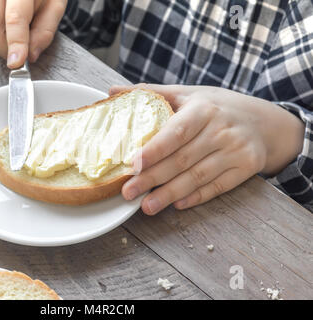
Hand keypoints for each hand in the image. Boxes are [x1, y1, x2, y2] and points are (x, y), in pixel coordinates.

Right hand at [0, 0, 66, 67]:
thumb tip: (31, 55)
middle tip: (19, 55)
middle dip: (5, 49)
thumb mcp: (55, 6)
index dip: (15, 43)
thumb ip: (45, 31)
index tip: (16, 62)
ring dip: (1, 39)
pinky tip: (6, 19)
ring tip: (17, 28)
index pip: (15, 18)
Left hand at [111, 84, 304, 214]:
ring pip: (198, 177)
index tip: (132, 165)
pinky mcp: (246, 167)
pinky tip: (176, 204)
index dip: (154, 150)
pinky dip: (196, 197)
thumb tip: (111, 92)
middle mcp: (221, 130)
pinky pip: (218, 187)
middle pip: (182, 159)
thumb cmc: (216, 107)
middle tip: (128, 193)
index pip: (175, 132)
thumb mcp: (188, 94)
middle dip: (152, 178)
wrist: (263, 121)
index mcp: (203, 109)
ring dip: (170, 194)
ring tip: (146, 207)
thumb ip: (151, 93)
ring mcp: (236, 150)